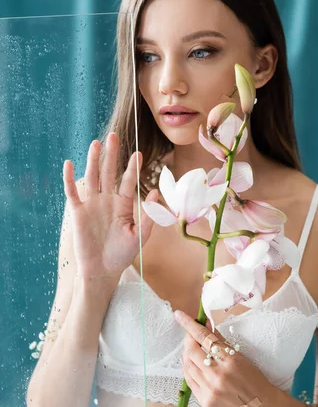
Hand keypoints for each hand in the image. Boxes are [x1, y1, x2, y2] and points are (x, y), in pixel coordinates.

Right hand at [63, 132, 157, 280]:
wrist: (102, 271)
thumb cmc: (123, 255)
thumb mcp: (141, 236)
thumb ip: (149, 216)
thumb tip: (157, 193)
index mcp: (123, 204)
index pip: (128, 181)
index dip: (133, 167)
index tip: (139, 153)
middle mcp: (107, 200)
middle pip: (109, 172)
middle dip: (112, 154)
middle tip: (114, 136)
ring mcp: (92, 204)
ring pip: (92, 177)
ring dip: (93, 161)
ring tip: (96, 144)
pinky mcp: (78, 212)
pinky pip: (73, 192)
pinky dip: (70, 179)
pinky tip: (70, 164)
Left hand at [174, 310, 273, 406]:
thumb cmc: (254, 378)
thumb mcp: (240, 356)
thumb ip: (220, 341)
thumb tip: (205, 325)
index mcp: (230, 360)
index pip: (204, 337)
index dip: (190, 325)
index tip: (179, 315)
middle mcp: (218, 375)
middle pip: (192, 351)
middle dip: (188, 340)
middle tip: (190, 335)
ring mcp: (210, 390)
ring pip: (188, 365)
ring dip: (186, 354)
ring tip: (191, 349)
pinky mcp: (205, 401)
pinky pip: (189, 381)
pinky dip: (187, 369)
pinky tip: (190, 364)